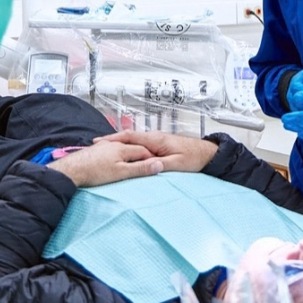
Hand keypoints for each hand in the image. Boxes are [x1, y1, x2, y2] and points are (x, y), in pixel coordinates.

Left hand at [47, 142, 163, 187]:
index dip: (150, 158)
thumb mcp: (121, 173)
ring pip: (120, 148)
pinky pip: (110, 151)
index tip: (155, 165)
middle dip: (140, 155)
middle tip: (146, 165)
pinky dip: (116, 156)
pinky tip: (112, 162)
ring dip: (127, 155)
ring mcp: (103, 146)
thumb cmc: (95, 172)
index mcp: (122, 148)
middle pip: (132, 148)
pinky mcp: (95, 151)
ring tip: (131, 163)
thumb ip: (140, 168)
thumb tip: (158, 165)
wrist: (72, 170)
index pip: (143, 151)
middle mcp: (113, 144)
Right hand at [94, 131, 218, 172]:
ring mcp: (156, 140)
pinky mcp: (159, 145)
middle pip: (128, 137)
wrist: (206, 153)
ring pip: (133, 141)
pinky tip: (124, 152)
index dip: (113, 139)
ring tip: (105, 149)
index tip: (99, 142)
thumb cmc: (193, 158)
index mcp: (155, 140)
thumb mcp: (177, 164)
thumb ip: (160, 164)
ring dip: (120, 144)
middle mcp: (154, 137)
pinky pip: (140, 144)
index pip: (130, 136)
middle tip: (96, 146)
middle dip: (112, 140)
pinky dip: (129, 146)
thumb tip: (146, 166)